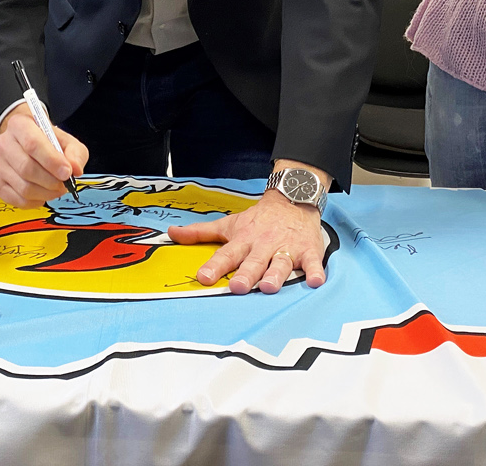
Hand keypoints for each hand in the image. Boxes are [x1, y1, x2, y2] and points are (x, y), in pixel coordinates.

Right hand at [0, 103, 87, 207]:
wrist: (27, 142)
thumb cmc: (47, 141)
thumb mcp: (67, 140)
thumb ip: (75, 153)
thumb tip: (75, 170)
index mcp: (19, 125)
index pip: (33, 144)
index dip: (52, 161)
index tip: (67, 172)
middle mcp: (4, 144)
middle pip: (27, 168)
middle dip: (51, 181)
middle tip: (64, 184)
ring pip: (23, 187)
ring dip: (46, 193)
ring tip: (56, 188)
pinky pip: (17, 200)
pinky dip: (35, 202)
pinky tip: (43, 194)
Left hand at [168, 189, 326, 293]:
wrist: (292, 198)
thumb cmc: (258, 219)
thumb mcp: (228, 224)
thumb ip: (200, 233)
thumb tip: (171, 233)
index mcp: (243, 240)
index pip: (226, 254)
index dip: (214, 266)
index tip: (204, 277)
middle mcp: (263, 246)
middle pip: (253, 262)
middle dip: (245, 274)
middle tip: (237, 287)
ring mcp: (286, 248)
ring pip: (280, 264)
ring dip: (275, 275)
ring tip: (268, 287)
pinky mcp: (308, 251)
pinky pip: (313, 263)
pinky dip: (315, 271)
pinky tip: (314, 281)